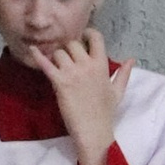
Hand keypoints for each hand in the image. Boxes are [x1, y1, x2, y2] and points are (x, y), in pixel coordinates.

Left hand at [37, 30, 130, 164]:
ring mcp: (72, 73)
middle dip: (68, 48)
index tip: (82, 36)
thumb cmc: (105, 112)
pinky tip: (32, 50)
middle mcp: (87, 65)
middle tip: (66, 58)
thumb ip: (123, 73)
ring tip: (56, 66)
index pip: (95, 38)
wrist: (94, 131)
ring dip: (55, 57)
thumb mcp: (118, 91)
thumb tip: (131, 59)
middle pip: (72, 43)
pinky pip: (46, 64)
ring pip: (58, 52)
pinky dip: (38, 56)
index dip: (87, 33)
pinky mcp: (59, 82)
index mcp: (102, 65)